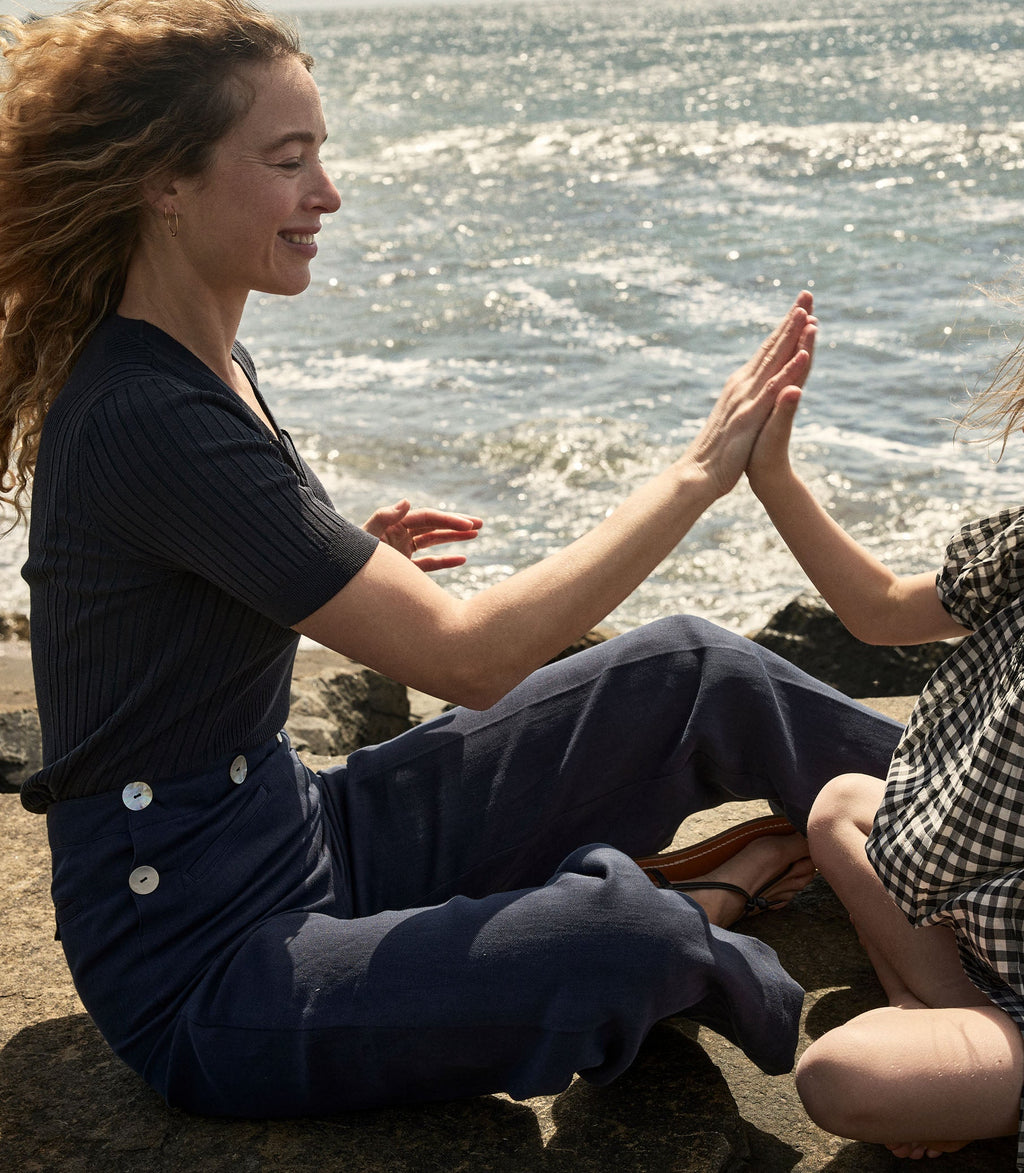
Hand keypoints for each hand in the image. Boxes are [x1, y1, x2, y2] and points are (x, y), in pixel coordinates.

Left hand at [362, 499, 482, 572]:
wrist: (341, 581)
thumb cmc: (350, 557)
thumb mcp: (365, 536)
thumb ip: (383, 517)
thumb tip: (408, 501)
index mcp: (394, 524)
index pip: (428, 518)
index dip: (449, 520)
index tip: (468, 524)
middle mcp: (400, 535)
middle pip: (434, 526)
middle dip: (457, 524)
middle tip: (480, 524)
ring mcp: (403, 551)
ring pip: (434, 542)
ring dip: (455, 538)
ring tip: (476, 535)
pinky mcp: (404, 569)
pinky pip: (429, 564)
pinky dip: (445, 561)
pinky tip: (463, 559)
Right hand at [685, 292, 815, 498]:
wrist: (700, 474)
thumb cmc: (719, 452)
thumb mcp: (737, 419)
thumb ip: (747, 400)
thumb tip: (754, 387)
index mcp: (742, 386)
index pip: (767, 352)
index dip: (784, 329)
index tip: (800, 307)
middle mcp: (744, 386)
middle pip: (772, 348)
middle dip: (791, 321)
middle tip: (806, 294)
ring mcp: (746, 399)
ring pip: (772, 362)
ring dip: (789, 337)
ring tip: (805, 314)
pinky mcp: (750, 416)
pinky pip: (773, 390)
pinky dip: (788, 371)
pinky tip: (802, 356)